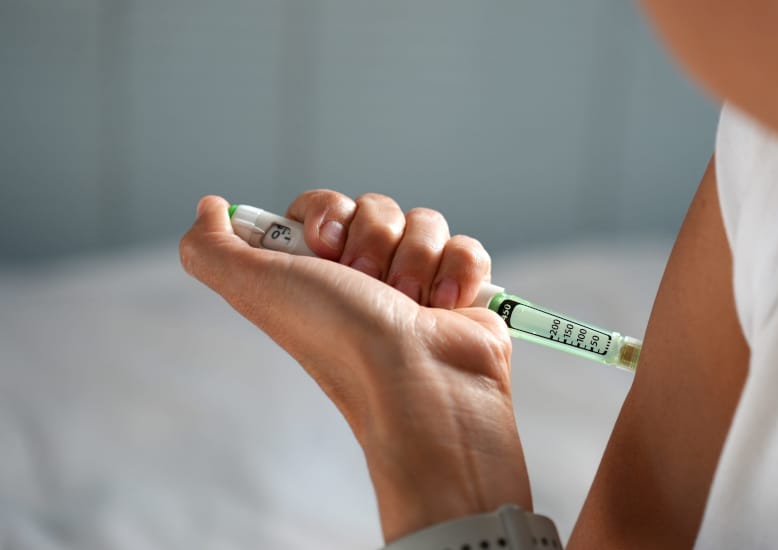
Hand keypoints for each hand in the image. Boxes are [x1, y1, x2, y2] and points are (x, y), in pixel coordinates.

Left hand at [180, 192, 531, 541]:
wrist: (417, 381)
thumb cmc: (339, 341)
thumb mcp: (256, 288)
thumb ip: (211, 248)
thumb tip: (208, 207)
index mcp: (317, 275)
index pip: (324, 207)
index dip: (327, 214)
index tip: (323, 245)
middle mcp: (365, 278)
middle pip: (376, 208)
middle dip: (374, 239)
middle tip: (368, 283)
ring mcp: (417, 284)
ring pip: (425, 223)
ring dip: (417, 259)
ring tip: (411, 304)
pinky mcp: (462, 291)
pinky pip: (466, 247)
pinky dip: (459, 272)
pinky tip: (447, 307)